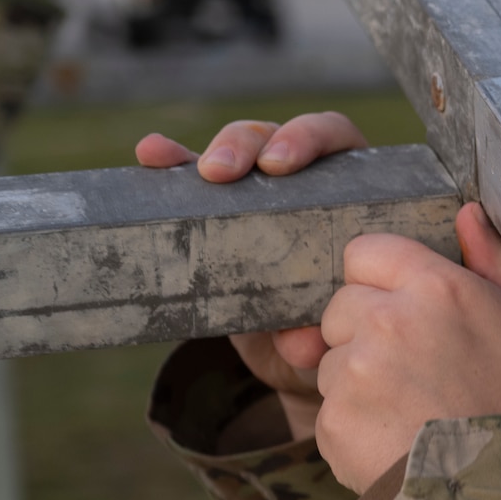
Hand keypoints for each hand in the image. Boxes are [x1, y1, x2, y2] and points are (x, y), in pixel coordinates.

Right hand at [136, 113, 367, 440]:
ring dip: (211, 152)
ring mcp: (258, 194)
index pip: (335, 140)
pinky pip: (188, 179)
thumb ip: (323, 333)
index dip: (309, 140)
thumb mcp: (331, 335)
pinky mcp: (214, 212)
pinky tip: (150, 154)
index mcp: (350, 194)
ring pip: (236, 151)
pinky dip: (169, 163)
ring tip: (198, 173)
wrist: (297, 360)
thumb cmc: (333, 331)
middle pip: (276, 139)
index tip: (280, 166)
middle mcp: (305, 182)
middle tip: (224, 173)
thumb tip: (302, 341)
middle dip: (248, 145)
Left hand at [316, 203, 500, 492]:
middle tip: (418, 373)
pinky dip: (356, 430)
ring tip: (415, 415)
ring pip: (334, 361)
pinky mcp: (335, 420)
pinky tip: (400, 443)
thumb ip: (498, 263)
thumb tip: (467, 213)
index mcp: (436, 287)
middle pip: (342, 307)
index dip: (382, 280)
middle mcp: (387, 319)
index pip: (366, 252)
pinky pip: (331, 412)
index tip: (409, 312)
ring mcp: (355, 371)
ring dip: (359, 383)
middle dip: (366, 334)